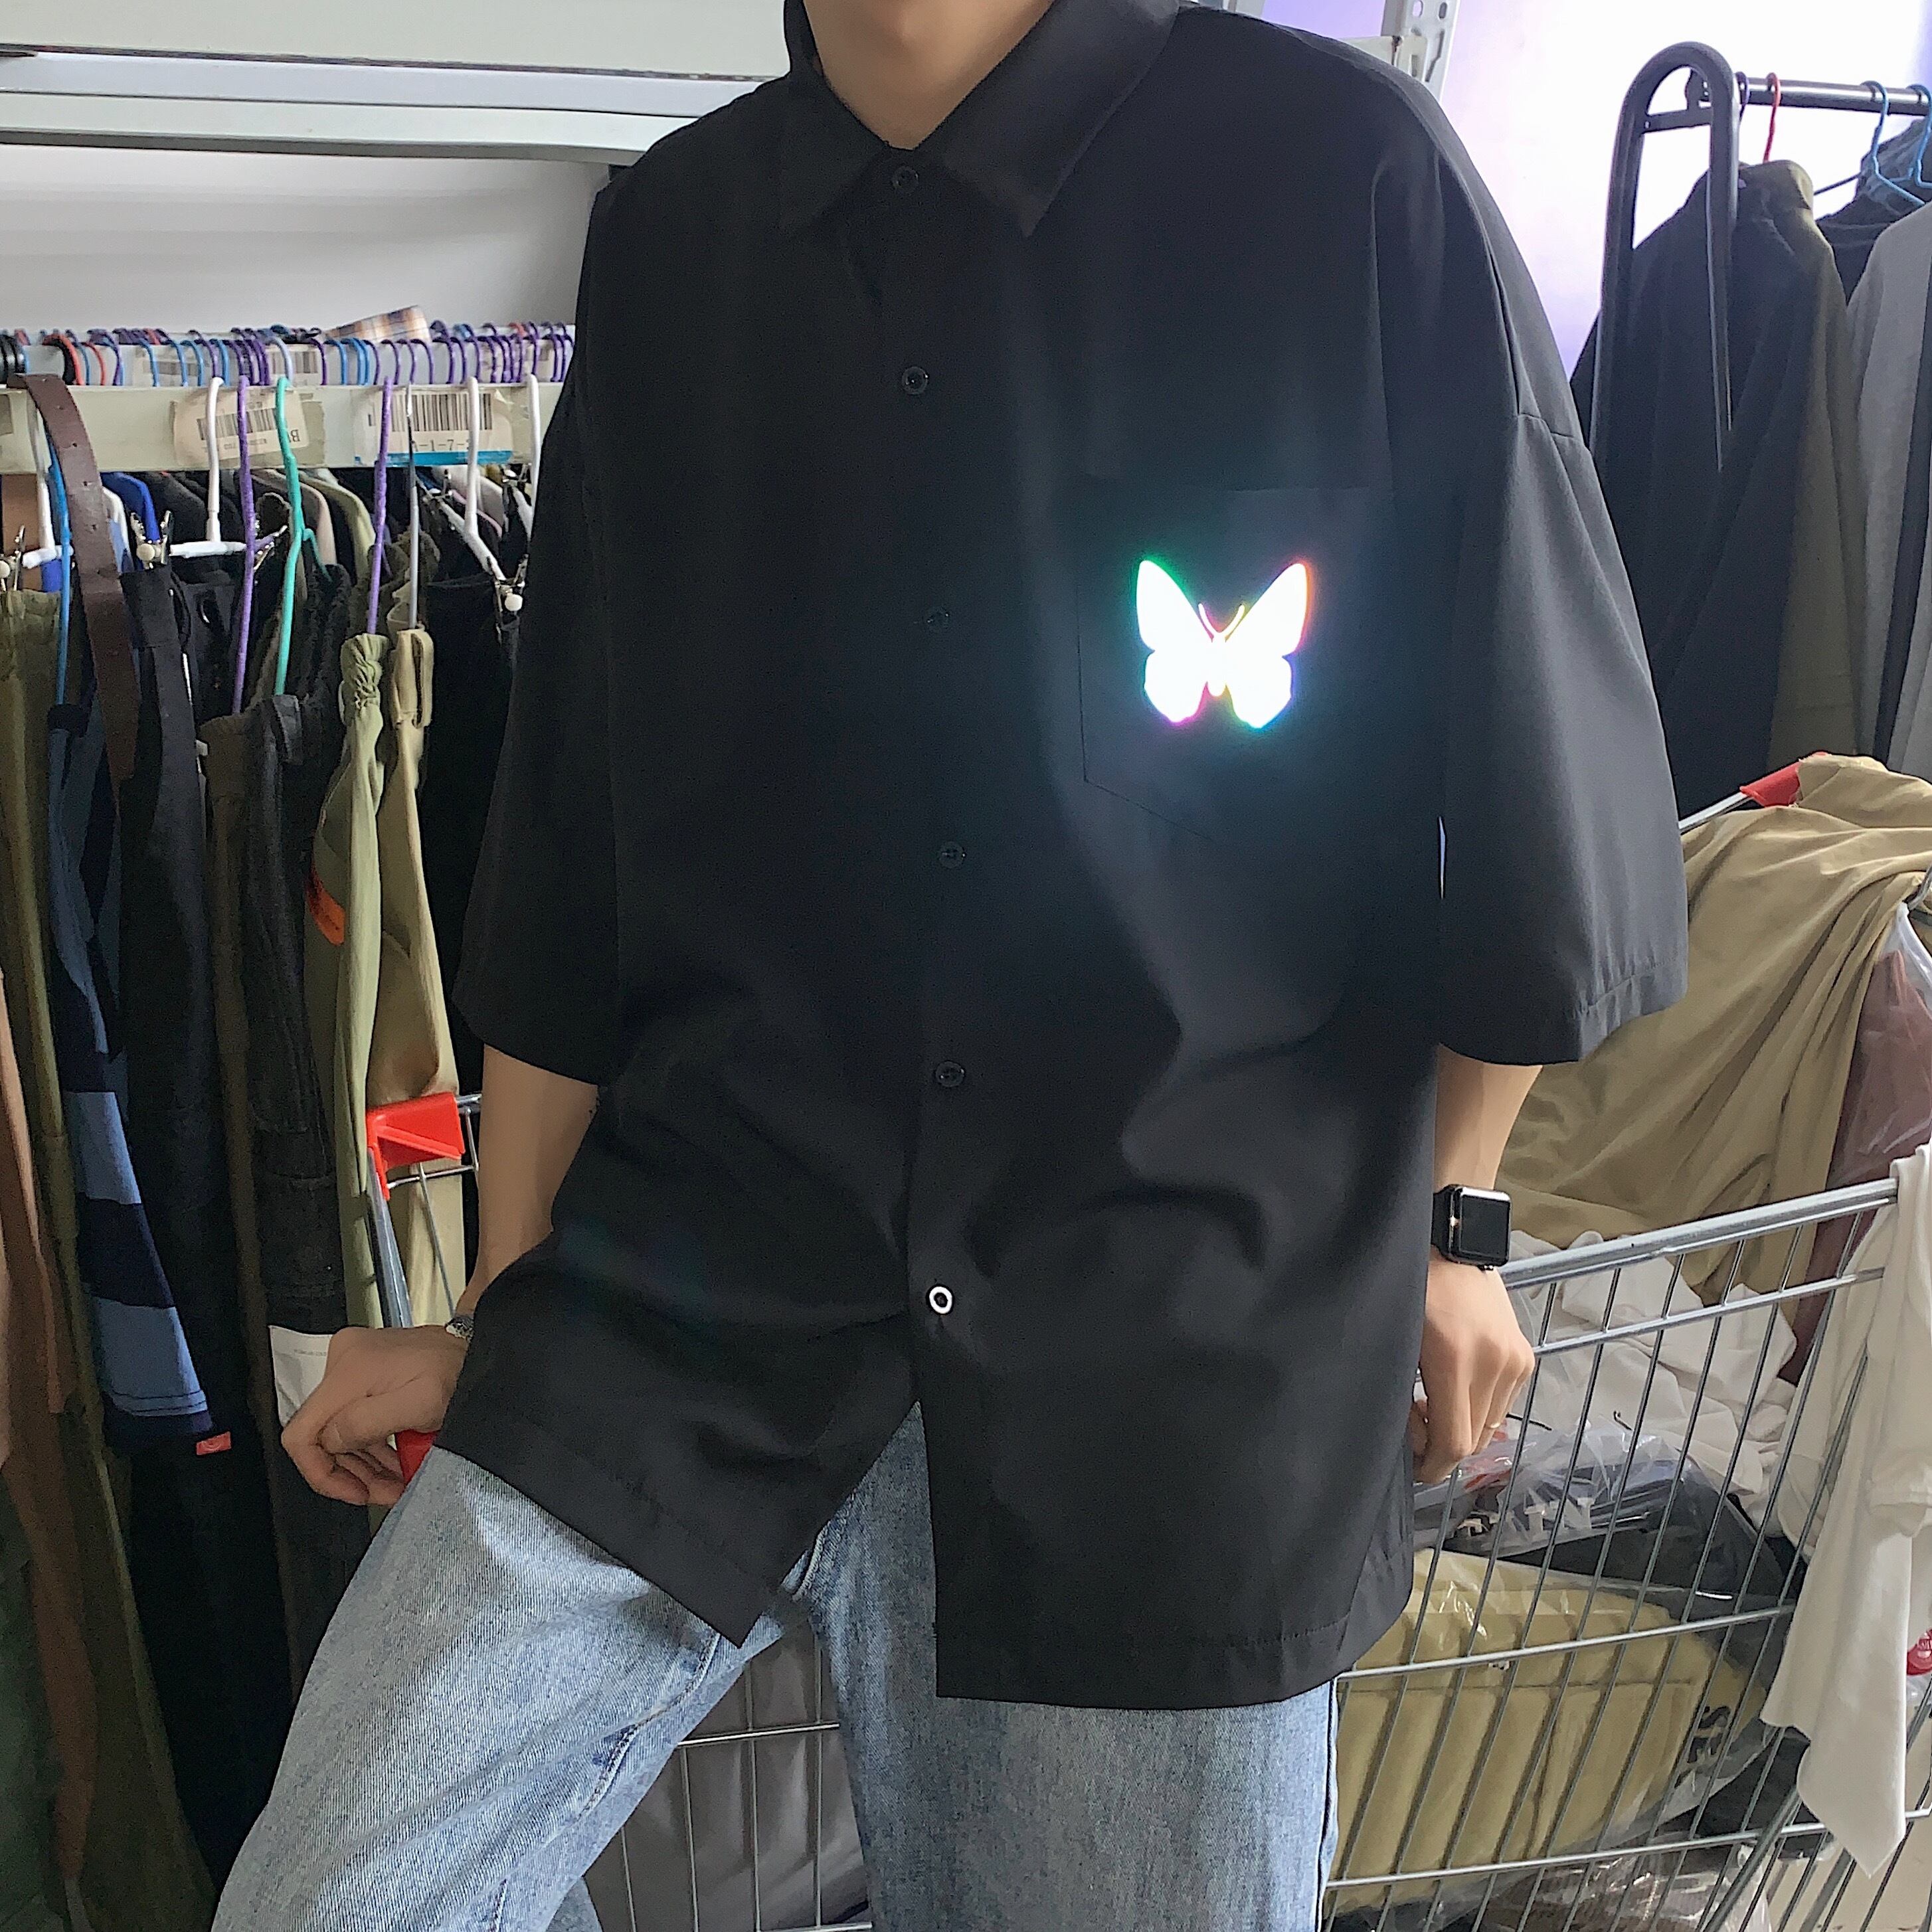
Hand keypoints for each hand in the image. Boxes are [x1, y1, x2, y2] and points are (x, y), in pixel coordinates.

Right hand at [282, 1324, 469, 1507]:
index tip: (351, 1492)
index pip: (301, 1434)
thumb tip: (330, 1441)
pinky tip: (393, 1463)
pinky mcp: (366, 1374)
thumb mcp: (419, 1403)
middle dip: (351, 1472)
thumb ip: (367, 1424)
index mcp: (347, 1371)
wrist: (477, 1351)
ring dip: (364, 1464)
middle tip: (382, 1493)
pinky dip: (372, 1446)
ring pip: (341, 1432)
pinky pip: (355, 1420)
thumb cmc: (457, 1370)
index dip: (319, 1472)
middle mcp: (342, 1363)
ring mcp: (353, 1367)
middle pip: (324, 1437)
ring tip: (393, 1483)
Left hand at [1411, 1255, 1533, 1483]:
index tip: (1412, 1463)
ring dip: (1461, 1425)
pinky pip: (1501, 1400)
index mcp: (1456, 1360)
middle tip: (1413, 1426)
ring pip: (1489, 1423)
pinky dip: (1477, 1405)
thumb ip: (1400, 1390)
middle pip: (1474, 1439)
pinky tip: (1452, 1384)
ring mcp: (1514, 1359)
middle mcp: (1494, 1364)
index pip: (1455, 1442)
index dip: (1432, 1465)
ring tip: (1430, 1400)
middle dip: (1441, 1446)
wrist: (1449, 1242)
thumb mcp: (1394, 1337)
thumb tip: (1409, 1436)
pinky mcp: (1522, 1353)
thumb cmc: (1408, 1284)